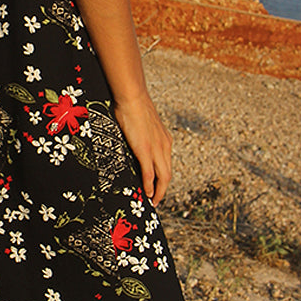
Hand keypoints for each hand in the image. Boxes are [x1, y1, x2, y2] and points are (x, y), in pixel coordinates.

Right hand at [114, 91, 171, 205]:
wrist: (133, 98)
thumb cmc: (134, 107)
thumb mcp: (143, 125)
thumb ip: (142, 136)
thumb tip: (135, 142)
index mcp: (165, 140)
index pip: (166, 164)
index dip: (163, 178)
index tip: (158, 187)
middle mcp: (165, 146)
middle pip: (168, 174)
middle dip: (163, 190)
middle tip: (157, 201)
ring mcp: (156, 149)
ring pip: (163, 177)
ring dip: (159, 192)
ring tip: (153, 202)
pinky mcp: (146, 150)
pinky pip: (150, 173)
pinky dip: (149, 185)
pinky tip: (148, 194)